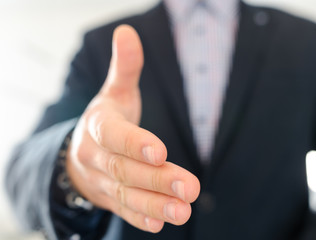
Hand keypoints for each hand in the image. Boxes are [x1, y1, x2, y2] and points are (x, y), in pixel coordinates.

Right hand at [66, 25, 199, 232]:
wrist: (80, 153)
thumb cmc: (106, 120)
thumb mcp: (114, 92)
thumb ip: (125, 67)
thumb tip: (127, 31)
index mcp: (99, 126)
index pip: (114, 136)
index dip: (135, 143)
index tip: (160, 151)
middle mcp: (96, 156)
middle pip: (125, 170)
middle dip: (157, 179)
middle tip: (190, 187)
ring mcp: (102, 181)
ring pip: (127, 194)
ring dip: (155, 204)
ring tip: (183, 212)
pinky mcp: (110, 198)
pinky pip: (124, 210)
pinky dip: (141, 217)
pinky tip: (162, 223)